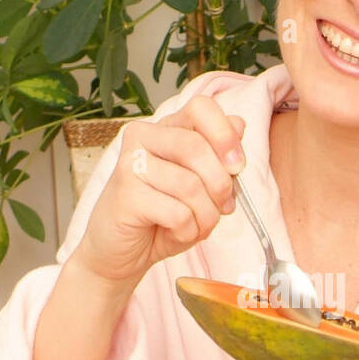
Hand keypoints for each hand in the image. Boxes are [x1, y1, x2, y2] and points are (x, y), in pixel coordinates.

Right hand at [75, 95, 245, 286]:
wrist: (120, 252)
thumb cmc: (162, 217)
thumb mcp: (200, 185)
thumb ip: (218, 155)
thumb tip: (238, 124)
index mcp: (165, 128)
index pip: (201, 108)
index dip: (225, 136)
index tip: (237, 166)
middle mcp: (143, 138)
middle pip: (196, 147)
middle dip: (220, 185)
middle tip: (223, 207)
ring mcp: (130, 164)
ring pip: (189, 184)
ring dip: (206, 215)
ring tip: (198, 225)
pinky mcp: (126, 195)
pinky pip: (177, 212)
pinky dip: (188, 230)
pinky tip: (176, 233)